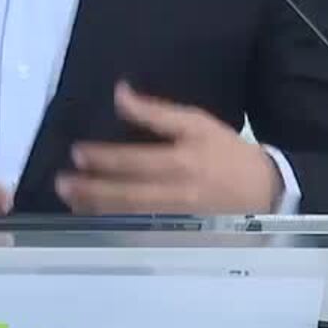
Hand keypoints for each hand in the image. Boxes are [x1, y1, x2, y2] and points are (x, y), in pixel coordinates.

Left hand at [56, 81, 281, 213]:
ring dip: (97, 209)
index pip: (136, 161)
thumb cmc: (226, 152)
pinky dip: (116, 226)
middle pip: (128, 194)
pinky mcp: (180, 234)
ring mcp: (178, 218)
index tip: (76, 153)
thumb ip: (156, 112)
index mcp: (183, 160)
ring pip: (131, 216)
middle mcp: (179, 192)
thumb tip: (120, 93)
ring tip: (70, 200)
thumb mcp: (197, 123)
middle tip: (62, 183)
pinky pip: (141, 231)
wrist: (266, 191)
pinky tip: (94, 220)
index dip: (105, 158)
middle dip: (92, 189)